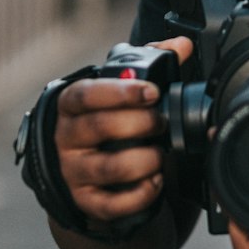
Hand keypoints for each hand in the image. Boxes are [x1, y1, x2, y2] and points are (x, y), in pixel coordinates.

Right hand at [54, 37, 194, 226]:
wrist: (90, 169)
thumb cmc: (110, 121)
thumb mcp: (123, 89)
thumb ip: (150, 62)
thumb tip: (182, 44)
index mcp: (72, 105)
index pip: (86, 94)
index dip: (120, 92)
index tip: (152, 91)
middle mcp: (67, 137)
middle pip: (100, 127)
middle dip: (140, 124)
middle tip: (161, 122)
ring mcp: (73, 171)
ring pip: (108, 167)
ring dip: (144, 160)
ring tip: (161, 155)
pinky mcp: (85, 200)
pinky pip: (111, 203)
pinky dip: (139, 195)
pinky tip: (156, 181)